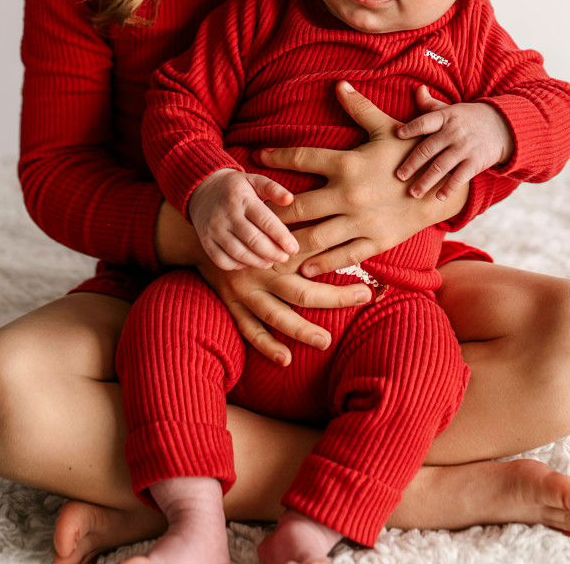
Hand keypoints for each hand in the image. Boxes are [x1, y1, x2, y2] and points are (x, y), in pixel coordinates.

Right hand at [188, 169, 298, 270]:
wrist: (203, 189)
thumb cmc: (236, 187)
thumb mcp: (254, 180)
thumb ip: (273, 188)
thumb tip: (290, 199)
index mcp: (241, 199)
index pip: (265, 221)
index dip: (282, 237)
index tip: (294, 248)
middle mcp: (226, 215)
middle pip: (253, 241)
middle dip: (273, 252)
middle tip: (285, 257)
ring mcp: (214, 230)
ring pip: (239, 253)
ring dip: (258, 261)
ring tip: (271, 261)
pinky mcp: (206, 241)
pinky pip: (222, 261)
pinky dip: (238, 265)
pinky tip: (250, 262)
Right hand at [196, 226, 372, 365]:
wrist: (199, 233)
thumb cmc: (245, 222)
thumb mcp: (270, 211)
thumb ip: (300, 215)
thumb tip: (338, 218)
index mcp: (275, 247)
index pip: (315, 256)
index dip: (342, 263)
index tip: (370, 279)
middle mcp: (262, 270)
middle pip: (301, 290)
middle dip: (334, 298)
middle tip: (362, 300)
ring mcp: (245, 290)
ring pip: (276, 314)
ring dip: (301, 330)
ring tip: (325, 341)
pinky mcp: (232, 303)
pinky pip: (249, 328)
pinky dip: (266, 345)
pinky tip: (286, 359)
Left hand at [257, 81, 467, 277]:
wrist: (443, 188)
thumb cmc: (412, 153)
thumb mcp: (387, 128)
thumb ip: (360, 108)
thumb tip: (339, 83)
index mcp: (348, 163)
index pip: (301, 158)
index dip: (275, 158)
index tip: (255, 158)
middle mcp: (349, 194)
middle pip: (297, 206)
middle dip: (271, 212)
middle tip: (250, 215)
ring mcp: (360, 222)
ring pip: (314, 237)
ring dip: (289, 243)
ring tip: (267, 247)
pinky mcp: (373, 242)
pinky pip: (341, 256)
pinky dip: (319, 265)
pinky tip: (301, 269)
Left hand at [396, 85, 514, 199]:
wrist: (503, 126)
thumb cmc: (468, 118)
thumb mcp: (451, 109)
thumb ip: (431, 104)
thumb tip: (417, 89)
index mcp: (445, 118)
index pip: (425, 122)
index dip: (410, 128)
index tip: (396, 135)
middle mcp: (453, 133)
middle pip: (428, 148)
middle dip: (412, 163)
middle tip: (398, 176)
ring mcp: (464, 148)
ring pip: (441, 166)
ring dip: (426, 181)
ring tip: (413, 193)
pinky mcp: (475, 162)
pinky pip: (459, 178)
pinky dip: (448, 188)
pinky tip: (438, 197)